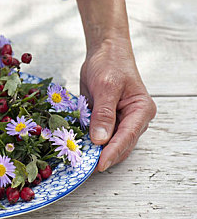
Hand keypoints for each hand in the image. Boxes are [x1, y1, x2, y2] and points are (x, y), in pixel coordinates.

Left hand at [76, 0, 155, 171]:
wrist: (104, 51)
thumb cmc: (110, 64)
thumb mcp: (105, 86)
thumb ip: (103, 113)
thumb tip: (100, 139)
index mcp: (141, 110)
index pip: (127, 136)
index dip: (112, 152)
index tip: (99, 164)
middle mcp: (134, 119)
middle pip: (120, 144)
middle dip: (104, 155)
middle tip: (84, 166)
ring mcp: (121, 120)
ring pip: (109, 142)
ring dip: (95, 150)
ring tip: (79, 159)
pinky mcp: (107, 119)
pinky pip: (99, 134)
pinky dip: (89, 141)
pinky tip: (77, 146)